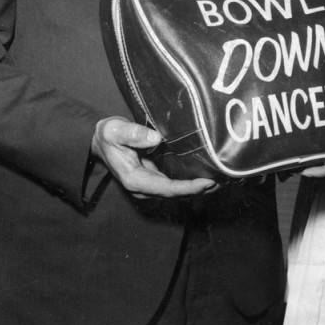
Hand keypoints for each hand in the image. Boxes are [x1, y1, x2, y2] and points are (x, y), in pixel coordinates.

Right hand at [91, 117, 215, 197]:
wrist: (101, 141)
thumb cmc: (109, 135)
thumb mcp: (115, 130)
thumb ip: (133, 134)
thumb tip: (156, 138)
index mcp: (135, 179)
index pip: (166, 188)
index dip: (187, 187)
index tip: (206, 182)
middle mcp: (144, 187)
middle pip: (176, 193)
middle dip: (198, 190)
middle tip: (222, 182)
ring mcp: (150, 184)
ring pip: (177, 191)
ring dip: (197, 188)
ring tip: (221, 182)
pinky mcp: (155, 178)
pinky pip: (175, 184)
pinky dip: (190, 182)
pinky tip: (206, 176)